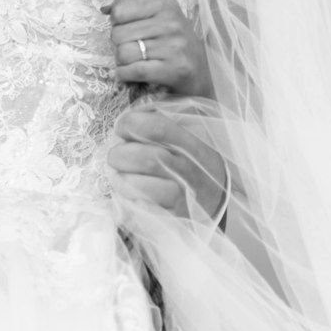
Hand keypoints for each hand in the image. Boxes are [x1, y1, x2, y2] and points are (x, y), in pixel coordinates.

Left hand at [106, 0, 210, 99]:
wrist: (198, 71)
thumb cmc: (170, 41)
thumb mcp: (154, 15)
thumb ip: (127, 3)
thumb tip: (105, 4)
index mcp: (165, 4)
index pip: (120, 10)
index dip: (116, 23)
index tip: (126, 29)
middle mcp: (172, 22)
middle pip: (118, 34)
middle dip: (118, 45)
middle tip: (133, 49)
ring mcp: (175, 46)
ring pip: (123, 54)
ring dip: (122, 62)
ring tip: (134, 61)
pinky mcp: (175, 69)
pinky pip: (134, 71)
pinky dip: (124, 75)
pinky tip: (128, 74)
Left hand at [108, 102, 229, 226]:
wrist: (215, 201)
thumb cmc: (191, 163)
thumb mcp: (189, 137)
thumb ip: (165, 121)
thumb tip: (132, 111)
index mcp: (193, 145)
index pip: (157, 127)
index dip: (131, 124)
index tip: (121, 128)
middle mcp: (190, 171)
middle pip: (147, 158)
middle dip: (120, 155)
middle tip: (115, 156)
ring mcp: (182, 198)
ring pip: (141, 187)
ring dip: (121, 180)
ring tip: (119, 176)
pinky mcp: (172, 220)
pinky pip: (142, 211)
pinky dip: (129, 201)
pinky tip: (129, 195)